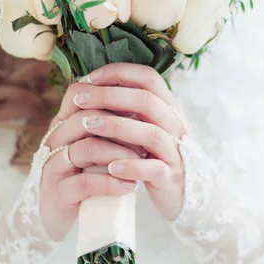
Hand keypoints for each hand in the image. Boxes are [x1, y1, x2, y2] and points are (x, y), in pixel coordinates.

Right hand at [39, 107, 141, 241]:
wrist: (59, 218)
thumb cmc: (84, 176)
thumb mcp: (94, 147)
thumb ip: (107, 126)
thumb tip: (142, 103)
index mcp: (62, 124)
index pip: (77, 94)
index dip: (107, 95)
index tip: (136, 108)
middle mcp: (54, 140)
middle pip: (85, 119)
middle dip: (120, 126)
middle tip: (145, 137)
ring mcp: (53, 166)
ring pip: (87, 148)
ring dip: (119, 154)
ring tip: (141, 161)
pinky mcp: (57, 193)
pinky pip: (85, 182)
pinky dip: (111, 183)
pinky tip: (129, 186)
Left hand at [55, 63, 187, 220]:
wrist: (185, 191)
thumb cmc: (155, 154)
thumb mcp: (145, 125)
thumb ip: (128, 107)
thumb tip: (91, 86)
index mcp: (168, 107)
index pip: (148, 78)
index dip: (119, 73)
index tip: (90, 78)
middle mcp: (175, 125)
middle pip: (146, 100)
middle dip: (109, 96)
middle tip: (79, 100)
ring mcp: (175, 151)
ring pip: (151, 133)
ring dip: (117, 127)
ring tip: (88, 126)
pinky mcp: (172, 177)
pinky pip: (154, 169)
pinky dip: (131, 166)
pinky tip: (110, 167)